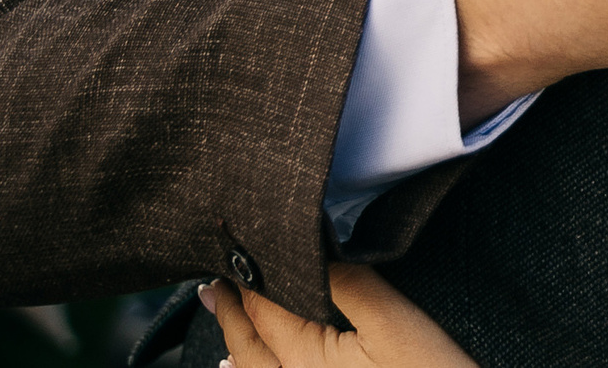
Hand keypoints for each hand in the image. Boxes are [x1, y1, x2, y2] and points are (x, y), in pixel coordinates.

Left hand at [205, 266, 474, 367]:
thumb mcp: (395, 323)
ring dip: (238, 345)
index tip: (230, 253)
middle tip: (212, 289)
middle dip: (231, 314)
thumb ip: (349, 285)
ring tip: (226, 323)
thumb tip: (312, 250)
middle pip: (249, 347)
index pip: (264, 311)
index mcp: (305, 360)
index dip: (246, 281)